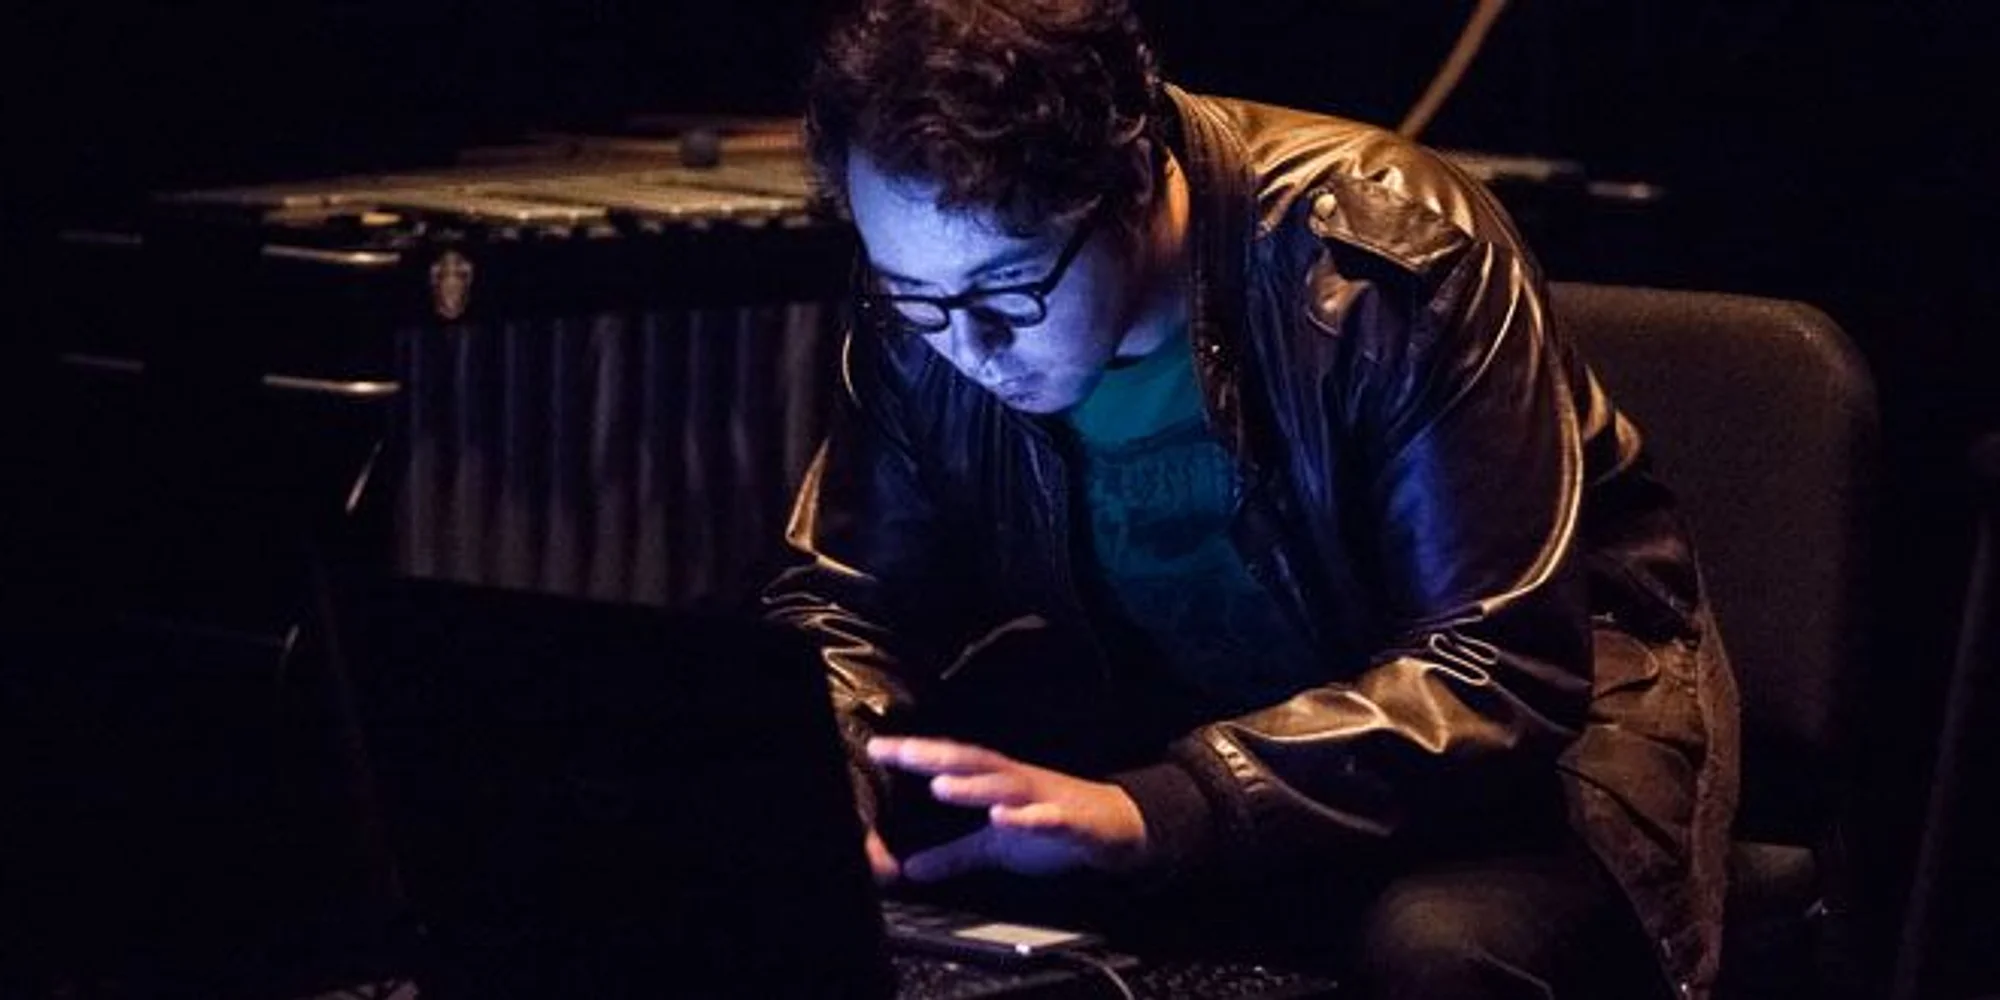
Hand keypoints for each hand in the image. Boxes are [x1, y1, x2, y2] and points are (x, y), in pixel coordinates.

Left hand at [865, 736, 1148, 881]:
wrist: (1115, 826)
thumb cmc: (1052, 824)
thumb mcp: (994, 845)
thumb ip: (953, 855)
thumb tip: (912, 869)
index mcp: (998, 782)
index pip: (951, 763)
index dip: (916, 754)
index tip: (879, 748)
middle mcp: (1017, 782)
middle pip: (971, 763)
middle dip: (934, 757)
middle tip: (898, 752)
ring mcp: (1043, 798)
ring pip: (1004, 786)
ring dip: (973, 786)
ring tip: (940, 786)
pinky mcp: (1068, 820)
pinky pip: (1046, 818)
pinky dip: (1025, 817)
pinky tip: (1003, 819)